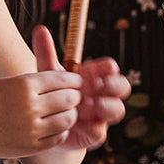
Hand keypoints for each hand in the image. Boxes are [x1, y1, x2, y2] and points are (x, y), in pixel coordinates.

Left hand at [31, 24, 129, 150]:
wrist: (41, 124)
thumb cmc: (49, 94)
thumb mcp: (47, 75)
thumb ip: (46, 54)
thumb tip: (39, 29)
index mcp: (94, 77)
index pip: (110, 68)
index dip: (109, 68)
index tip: (102, 69)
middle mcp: (102, 95)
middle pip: (123, 87)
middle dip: (115, 85)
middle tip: (99, 86)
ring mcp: (100, 115)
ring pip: (118, 110)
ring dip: (106, 106)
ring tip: (86, 105)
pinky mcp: (93, 134)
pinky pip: (100, 132)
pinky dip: (91, 127)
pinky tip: (77, 123)